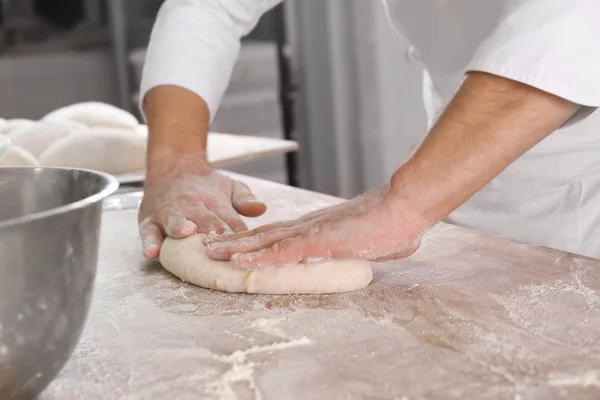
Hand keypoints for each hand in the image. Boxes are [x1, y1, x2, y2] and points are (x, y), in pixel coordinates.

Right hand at [138, 155, 266, 258]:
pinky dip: (149, 242)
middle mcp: (191, 206)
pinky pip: (148, 232)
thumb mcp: (230, 186)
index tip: (245, 247)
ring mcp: (169, 214)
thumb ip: (245, 198)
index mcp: (214, 201)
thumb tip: (261, 208)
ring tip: (186, 233)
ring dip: (180, 228)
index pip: (229, 220)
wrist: (173, 166)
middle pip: (204, 222)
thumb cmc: (205, 185)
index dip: (237, 234)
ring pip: (174, 222)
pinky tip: (152, 252)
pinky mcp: (149, 221)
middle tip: (220, 247)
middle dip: (212, 234)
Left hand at [204, 185, 430, 269]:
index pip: (280, 233)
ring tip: (212, 253)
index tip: (236, 245)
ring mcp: (312, 231)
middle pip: (264, 234)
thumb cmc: (394, 223)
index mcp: (319, 226)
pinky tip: (240, 263)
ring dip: (238, 248)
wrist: (405, 206)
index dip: (255, 239)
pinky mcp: (319, 240)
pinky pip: (283, 251)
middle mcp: (309, 226)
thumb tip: (367, 252)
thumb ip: (360, 247)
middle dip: (236, 241)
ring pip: (266, 240)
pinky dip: (259, 257)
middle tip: (210, 247)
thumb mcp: (370, 241)